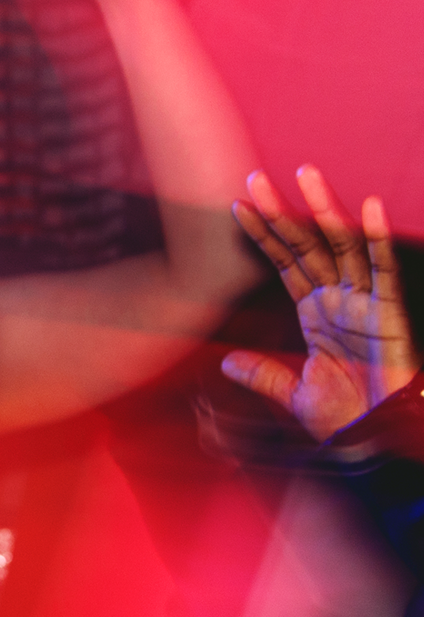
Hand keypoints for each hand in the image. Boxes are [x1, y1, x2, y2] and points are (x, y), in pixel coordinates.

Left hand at [223, 168, 417, 442]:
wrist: (374, 442)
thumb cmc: (344, 417)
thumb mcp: (293, 393)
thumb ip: (262, 373)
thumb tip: (227, 363)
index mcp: (316, 313)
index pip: (285, 263)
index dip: (263, 235)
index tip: (236, 206)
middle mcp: (339, 300)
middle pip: (308, 245)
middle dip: (284, 211)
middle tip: (257, 177)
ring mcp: (364, 302)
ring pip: (343, 246)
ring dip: (324, 210)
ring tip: (305, 175)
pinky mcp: (389, 313)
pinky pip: (384, 270)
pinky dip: (375, 239)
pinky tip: (368, 207)